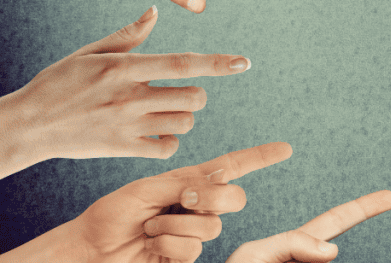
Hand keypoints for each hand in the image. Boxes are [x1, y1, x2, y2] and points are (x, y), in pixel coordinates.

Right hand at [0, 7, 252, 178]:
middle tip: (177, 95)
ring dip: (182, 118)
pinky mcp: (122, 148)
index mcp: (124, 68)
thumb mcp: (90, 53)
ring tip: (162, 113)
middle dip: (194, 94)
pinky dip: (168, 141)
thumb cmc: (59, 84)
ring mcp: (127, 125)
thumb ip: (129, 36)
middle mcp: (130, 96)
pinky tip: (155, 134)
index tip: (243, 62)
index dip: (216, 63)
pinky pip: (167, 147)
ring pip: (185, 122)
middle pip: (193, 96)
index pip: (182, 63)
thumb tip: (155, 12)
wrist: (28, 125)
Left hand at [70, 142, 292, 262]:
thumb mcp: (148, 188)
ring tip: (150, 227)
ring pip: (211, 226)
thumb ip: (187, 183)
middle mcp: (200, 206)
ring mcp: (195, 233)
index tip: (286, 148)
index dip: (261, 157)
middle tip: (183, 199)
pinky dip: (166, 244)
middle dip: (212, 196)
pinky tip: (150, 244)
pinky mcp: (186, 257)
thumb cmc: (114, 213)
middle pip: (234, 197)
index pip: (233, 166)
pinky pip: (192, 249)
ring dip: (174, 225)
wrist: (92, 249)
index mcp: (191, 181)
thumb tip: (220, 183)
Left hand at [226, 190, 390, 262]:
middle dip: (361, 214)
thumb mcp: (253, 257)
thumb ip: (292, 244)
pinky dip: (313, 257)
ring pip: (321, 258)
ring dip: (311, 254)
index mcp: (287, 251)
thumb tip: (333, 249)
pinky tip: (318, 252)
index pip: (328, 224)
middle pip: (335, 238)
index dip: (359, 209)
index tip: (390, 197)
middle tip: (389, 197)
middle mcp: (299, 262)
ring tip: (285, 245)